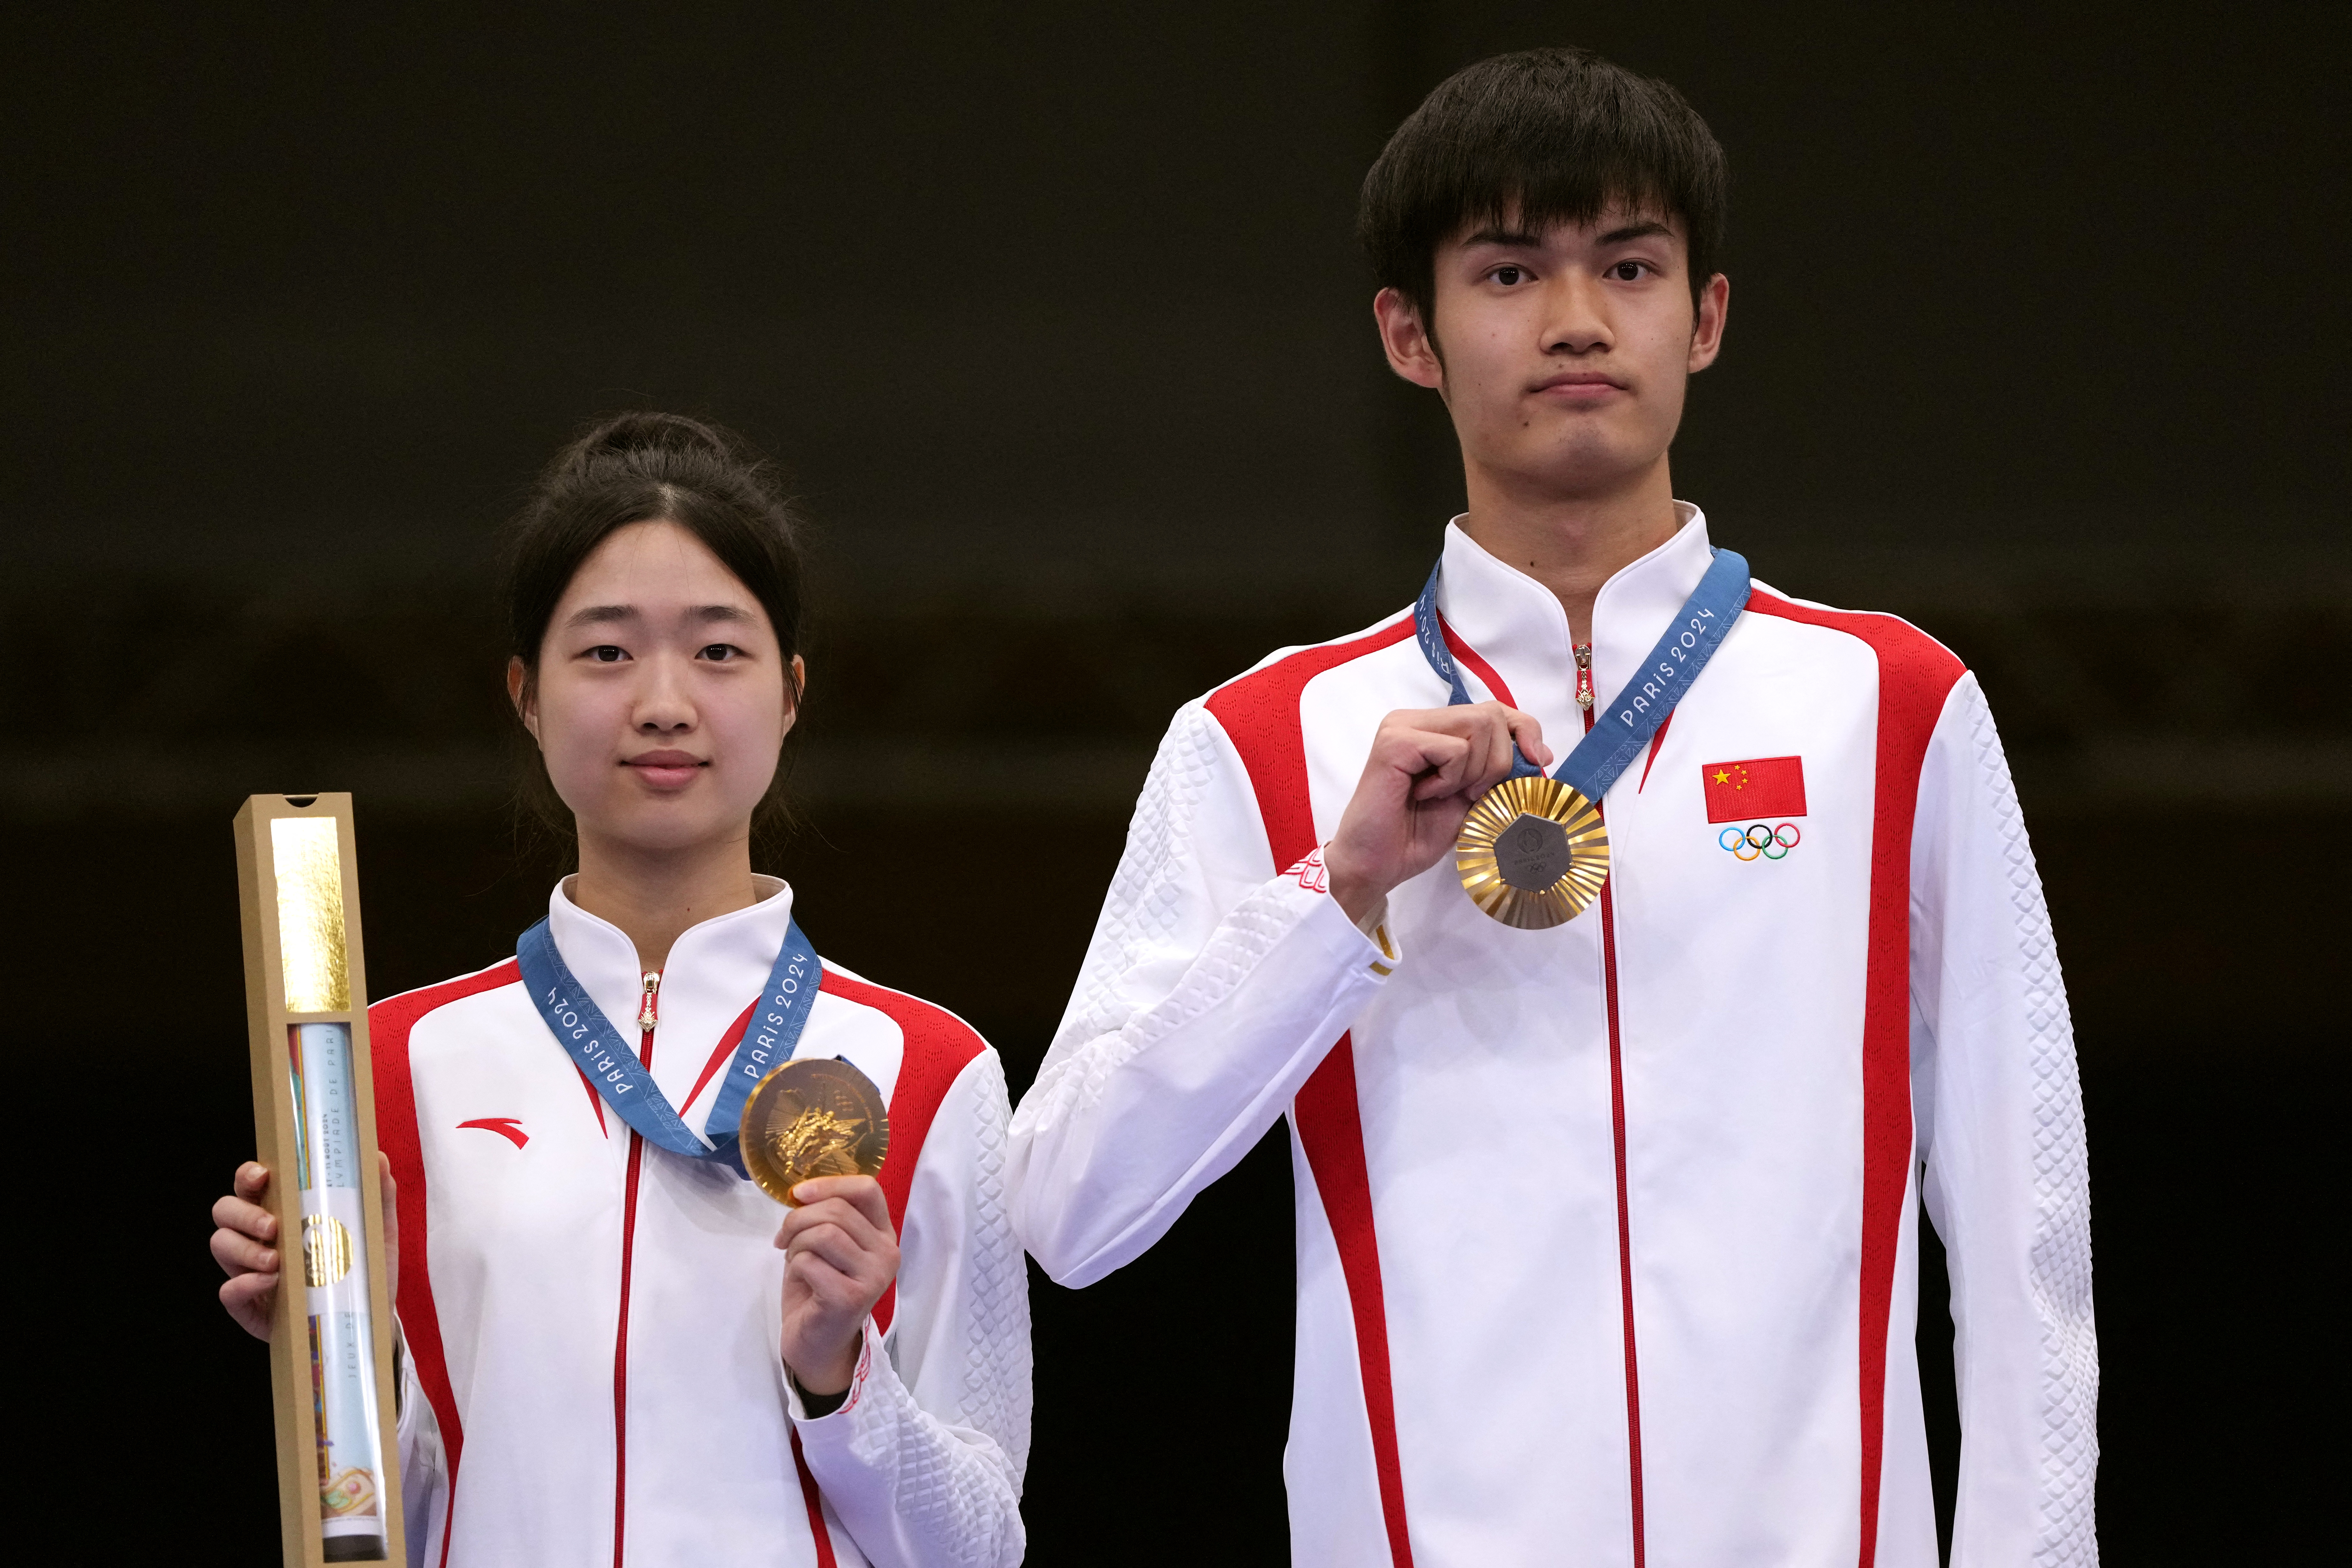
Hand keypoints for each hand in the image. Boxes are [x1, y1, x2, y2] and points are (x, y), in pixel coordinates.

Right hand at [211, 1154, 399, 1341]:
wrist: (366, 1316)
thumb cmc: (363, 1267)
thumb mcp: (376, 1230)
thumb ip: (377, 1194)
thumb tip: (378, 1157)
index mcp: (282, 1211)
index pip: (250, 1184)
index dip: (247, 1175)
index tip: (263, 1175)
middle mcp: (257, 1236)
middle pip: (225, 1210)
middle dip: (244, 1214)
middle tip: (273, 1226)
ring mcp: (248, 1270)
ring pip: (221, 1245)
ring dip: (245, 1249)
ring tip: (277, 1260)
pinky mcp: (248, 1304)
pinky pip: (228, 1290)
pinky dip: (245, 1284)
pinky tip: (271, 1283)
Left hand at [774, 1175, 898, 1397]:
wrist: (817, 1345)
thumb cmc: (819, 1290)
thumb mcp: (828, 1245)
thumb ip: (827, 1216)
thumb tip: (802, 1190)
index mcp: (884, 1234)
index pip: (867, 1189)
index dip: (830, 1184)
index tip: (799, 1194)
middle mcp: (887, 1253)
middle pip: (838, 1210)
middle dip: (799, 1219)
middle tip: (784, 1239)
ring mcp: (873, 1277)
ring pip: (824, 1233)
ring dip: (797, 1243)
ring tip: (794, 1259)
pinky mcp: (851, 1297)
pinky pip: (810, 1262)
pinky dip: (795, 1266)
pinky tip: (800, 1280)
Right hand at [1322, 702, 1551, 922]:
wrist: (1376, 865)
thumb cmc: (1417, 835)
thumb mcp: (1472, 796)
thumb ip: (1497, 770)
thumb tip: (1541, 753)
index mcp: (1433, 727)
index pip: (1494, 709)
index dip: (1524, 730)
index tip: (1539, 760)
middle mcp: (1416, 719)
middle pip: (1491, 714)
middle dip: (1497, 761)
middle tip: (1468, 794)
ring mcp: (1402, 726)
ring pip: (1479, 725)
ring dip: (1474, 771)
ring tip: (1443, 795)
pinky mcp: (1395, 742)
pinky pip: (1454, 749)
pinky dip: (1451, 779)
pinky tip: (1424, 795)